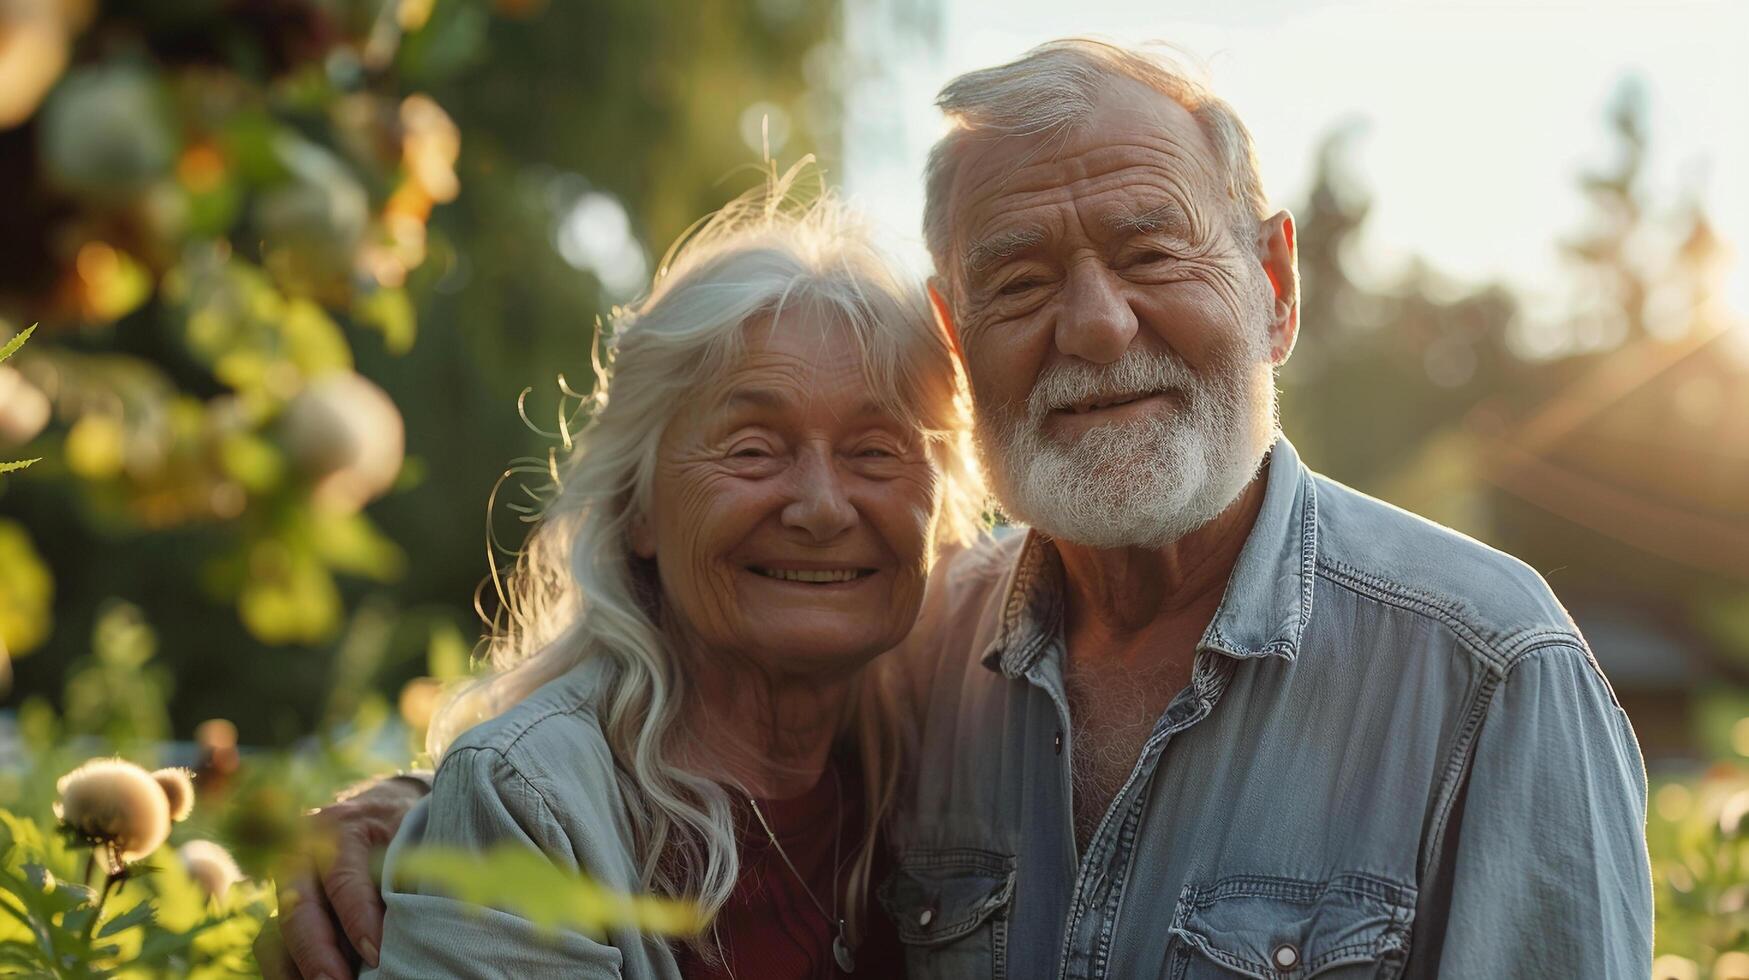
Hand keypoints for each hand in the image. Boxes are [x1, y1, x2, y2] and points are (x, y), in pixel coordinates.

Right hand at [255, 775, 428, 978]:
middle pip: (299, 910)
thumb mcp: (413, 837)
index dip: (358, 919)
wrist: (381, 808)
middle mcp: (303, 854)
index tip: (375, 953)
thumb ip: (406, 874)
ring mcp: (287, 882)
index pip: (344, 879)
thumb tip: (412, 926)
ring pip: (275, 932)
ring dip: (296, 968)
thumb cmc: (405, 825)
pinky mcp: (284, 907)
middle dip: (317, 954)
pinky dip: (288, 969)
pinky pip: (272, 944)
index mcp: (342, 830)